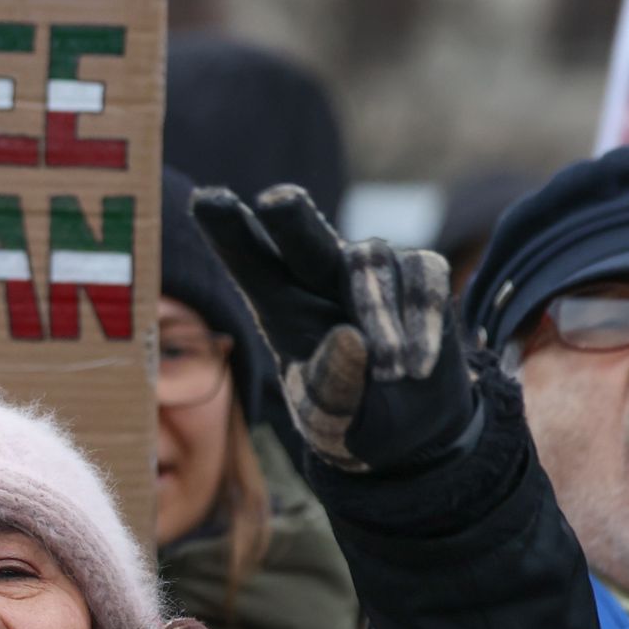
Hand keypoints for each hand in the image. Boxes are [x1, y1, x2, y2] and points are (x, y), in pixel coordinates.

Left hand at [191, 184, 474, 473]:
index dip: (226, 229)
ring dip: (379, 317)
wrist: (410, 428)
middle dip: (289, 217)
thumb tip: (350, 337)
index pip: (247, 259)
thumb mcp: (329, 417)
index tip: (207, 200)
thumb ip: (332, 385)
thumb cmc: (351, 413)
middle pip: (301, 233)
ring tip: (390, 373)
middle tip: (276, 201)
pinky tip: (418, 366)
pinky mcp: (419, 270)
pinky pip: (421, 279)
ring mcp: (368, 265)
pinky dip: (421, 324)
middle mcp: (316, 273)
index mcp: (276, 302)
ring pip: (368, 263)